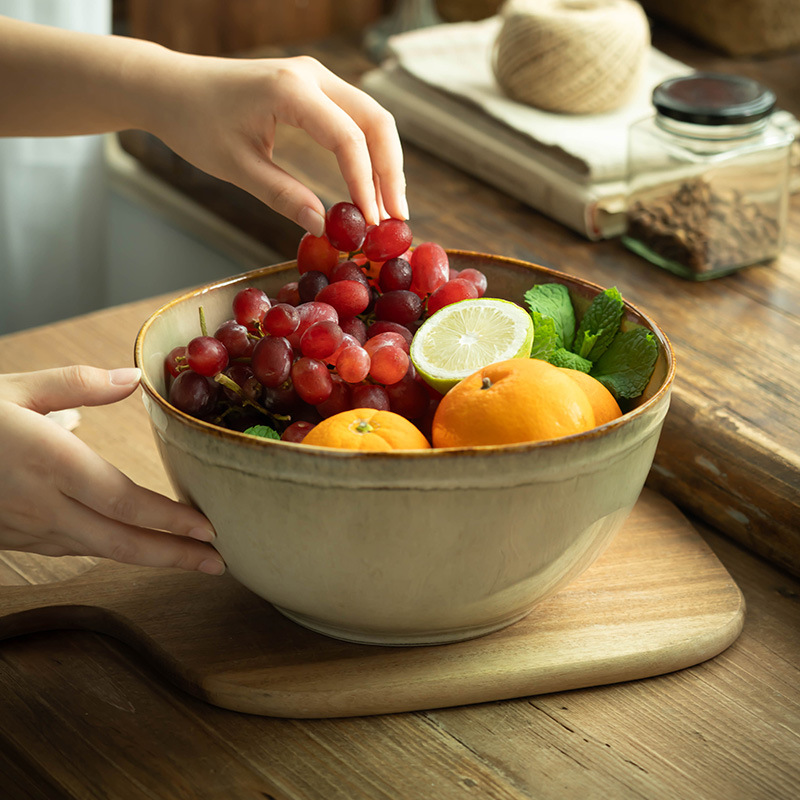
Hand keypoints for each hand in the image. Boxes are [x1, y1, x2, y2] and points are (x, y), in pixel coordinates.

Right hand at [0, 366, 224, 574]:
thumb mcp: (14, 390)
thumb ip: (78, 384)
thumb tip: (133, 377)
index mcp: (50, 463)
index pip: (126, 503)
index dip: (172, 522)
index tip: (209, 529)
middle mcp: (41, 505)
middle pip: (120, 542)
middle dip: (174, 557)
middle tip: (219, 566)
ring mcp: (24, 529)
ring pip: (97, 550)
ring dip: (145, 557)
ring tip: (186, 559)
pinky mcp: (11, 539)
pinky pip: (70, 548)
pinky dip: (108, 549)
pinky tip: (129, 544)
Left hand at [144, 53, 407, 234]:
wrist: (170, 86)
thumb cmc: (194, 122)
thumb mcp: (236, 166)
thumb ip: (282, 195)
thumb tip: (323, 227)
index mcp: (290, 90)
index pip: (348, 138)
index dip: (365, 184)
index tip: (372, 223)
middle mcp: (311, 75)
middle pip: (375, 122)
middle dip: (390, 173)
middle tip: (395, 219)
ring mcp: (315, 77)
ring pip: (372, 118)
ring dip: (385, 163)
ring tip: (387, 208)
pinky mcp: (313, 88)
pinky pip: (355, 119)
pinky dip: (368, 152)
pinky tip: (369, 186)